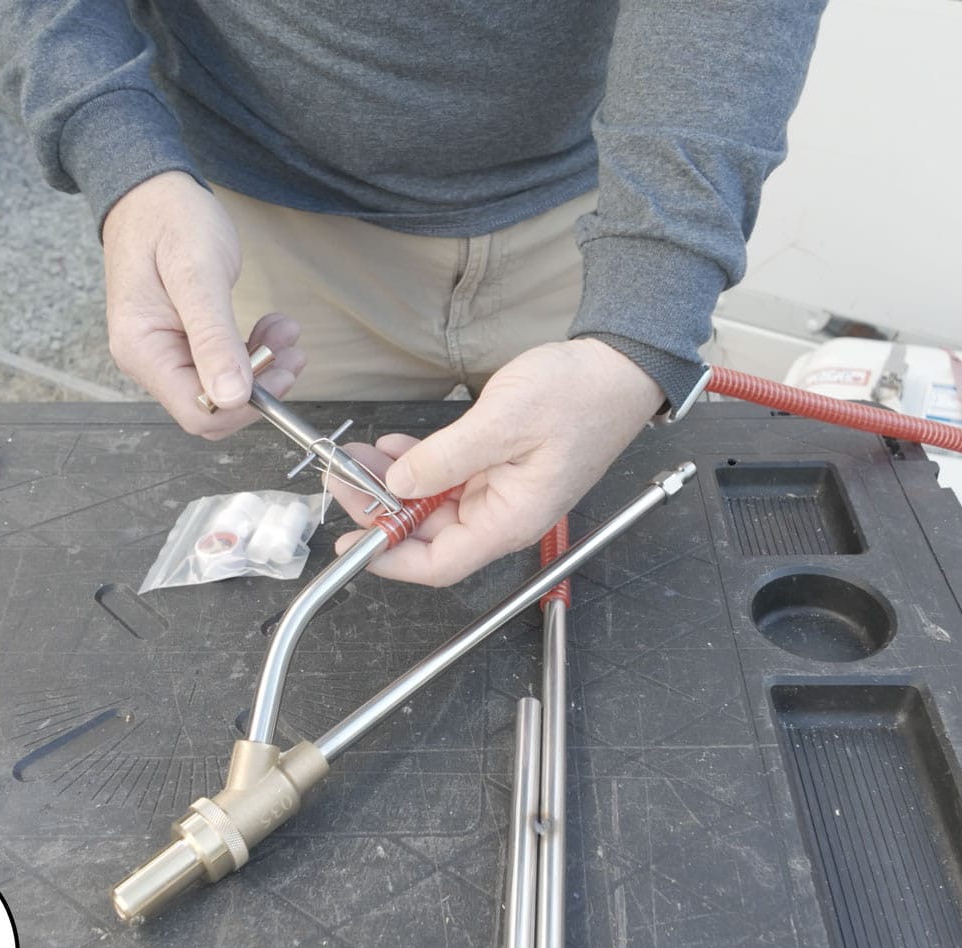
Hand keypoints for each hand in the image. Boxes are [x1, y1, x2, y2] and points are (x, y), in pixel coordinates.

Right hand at [101, 171, 304, 438]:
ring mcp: (164, 352)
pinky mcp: (182, 342)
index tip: (279, 370)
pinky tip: (271, 328)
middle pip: (212, 406)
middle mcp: (148, 360)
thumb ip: (213, 337)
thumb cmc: (169, 220)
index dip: (244, 405)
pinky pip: (222, 365)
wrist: (151, 191)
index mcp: (142, 350)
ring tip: (286, 330)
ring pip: (223, 387)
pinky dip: (252, 351)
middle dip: (259, 384)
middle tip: (292, 348)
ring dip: (262, 365)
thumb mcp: (198, 274)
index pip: (197, 413)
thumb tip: (230, 396)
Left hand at [325, 339, 664, 585]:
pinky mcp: (499, 468)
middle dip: (381, 510)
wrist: (618, 369)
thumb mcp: (504, 423)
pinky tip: (394, 448)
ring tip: (358, 458)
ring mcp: (501, 492)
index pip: (440, 564)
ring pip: (433, 503)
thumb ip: (446, 457)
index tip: (351, 544)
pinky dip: (418, 465)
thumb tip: (399, 485)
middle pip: (428, 534)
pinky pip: (448, 478)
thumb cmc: (580, 396)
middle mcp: (504, 514)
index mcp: (511, 520)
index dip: (389, 559)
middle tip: (343, 478)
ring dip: (394, 484)